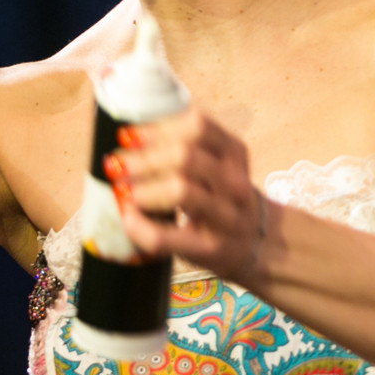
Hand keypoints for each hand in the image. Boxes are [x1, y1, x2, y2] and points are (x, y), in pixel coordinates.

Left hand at [110, 108, 264, 280]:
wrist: (257, 244)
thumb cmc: (222, 197)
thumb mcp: (217, 164)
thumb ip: (184, 146)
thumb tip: (128, 136)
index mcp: (233, 152)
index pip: (198, 126)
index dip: (157, 128)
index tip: (127, 134)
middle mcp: (234, 181)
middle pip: (186, 156)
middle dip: (144, 159)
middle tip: (117, 165)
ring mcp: (226, 216)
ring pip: (181, 191)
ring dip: (144, 189)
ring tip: (123, 190)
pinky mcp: (210, 248)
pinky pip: (166, 236)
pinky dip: (140, 227)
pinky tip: (128, 219)